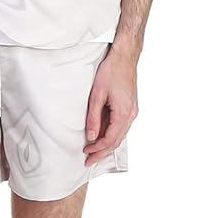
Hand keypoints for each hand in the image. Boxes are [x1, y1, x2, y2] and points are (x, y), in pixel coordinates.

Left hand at [84, 46, 138, 165]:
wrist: (125, 56)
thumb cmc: (111, 71)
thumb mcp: (97, 95)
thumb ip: (94, 118)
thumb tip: (91, 136)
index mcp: (124, 113)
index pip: (110, 139)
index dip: (97, 149)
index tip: (86, 154)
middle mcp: (131, 115)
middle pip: (116, 141)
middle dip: (101, 153)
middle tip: (89, 161)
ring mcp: (132, 112)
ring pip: (119, 136)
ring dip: (106, 145)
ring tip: (93, 153)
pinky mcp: (130, 108)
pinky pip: (120, 127)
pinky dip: (110, 136)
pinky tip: (101, 138)